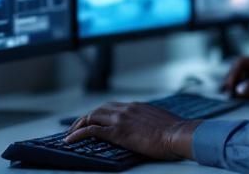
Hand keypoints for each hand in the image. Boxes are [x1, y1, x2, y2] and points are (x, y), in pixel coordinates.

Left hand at [64, 102, 198, 160]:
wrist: (178, 134)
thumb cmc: (175, 132)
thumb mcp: (160, 121)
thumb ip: (149, 120)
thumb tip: (148, 127)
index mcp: (136, 106)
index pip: (111, 107)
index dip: (99, 114)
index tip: (93, 121)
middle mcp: (126, 109)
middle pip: (98, 109)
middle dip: (85, 118)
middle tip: (77, 128)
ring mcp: (121, 119)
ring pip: (91, 117)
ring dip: (78, 125)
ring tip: (70, 135)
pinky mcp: (118, 132)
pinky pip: (91, 130)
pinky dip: (78, 134)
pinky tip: (70, 140)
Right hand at [223, 52, 248, 98]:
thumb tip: (238, 90)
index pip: (243, 62)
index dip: (233, 75)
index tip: (229, 89)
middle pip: (242, 66)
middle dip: (233, 79)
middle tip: (225, 94)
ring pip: (246, 73)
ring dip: (238, 83)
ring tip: (230, 96)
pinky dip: (246, 86)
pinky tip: (242, 95)